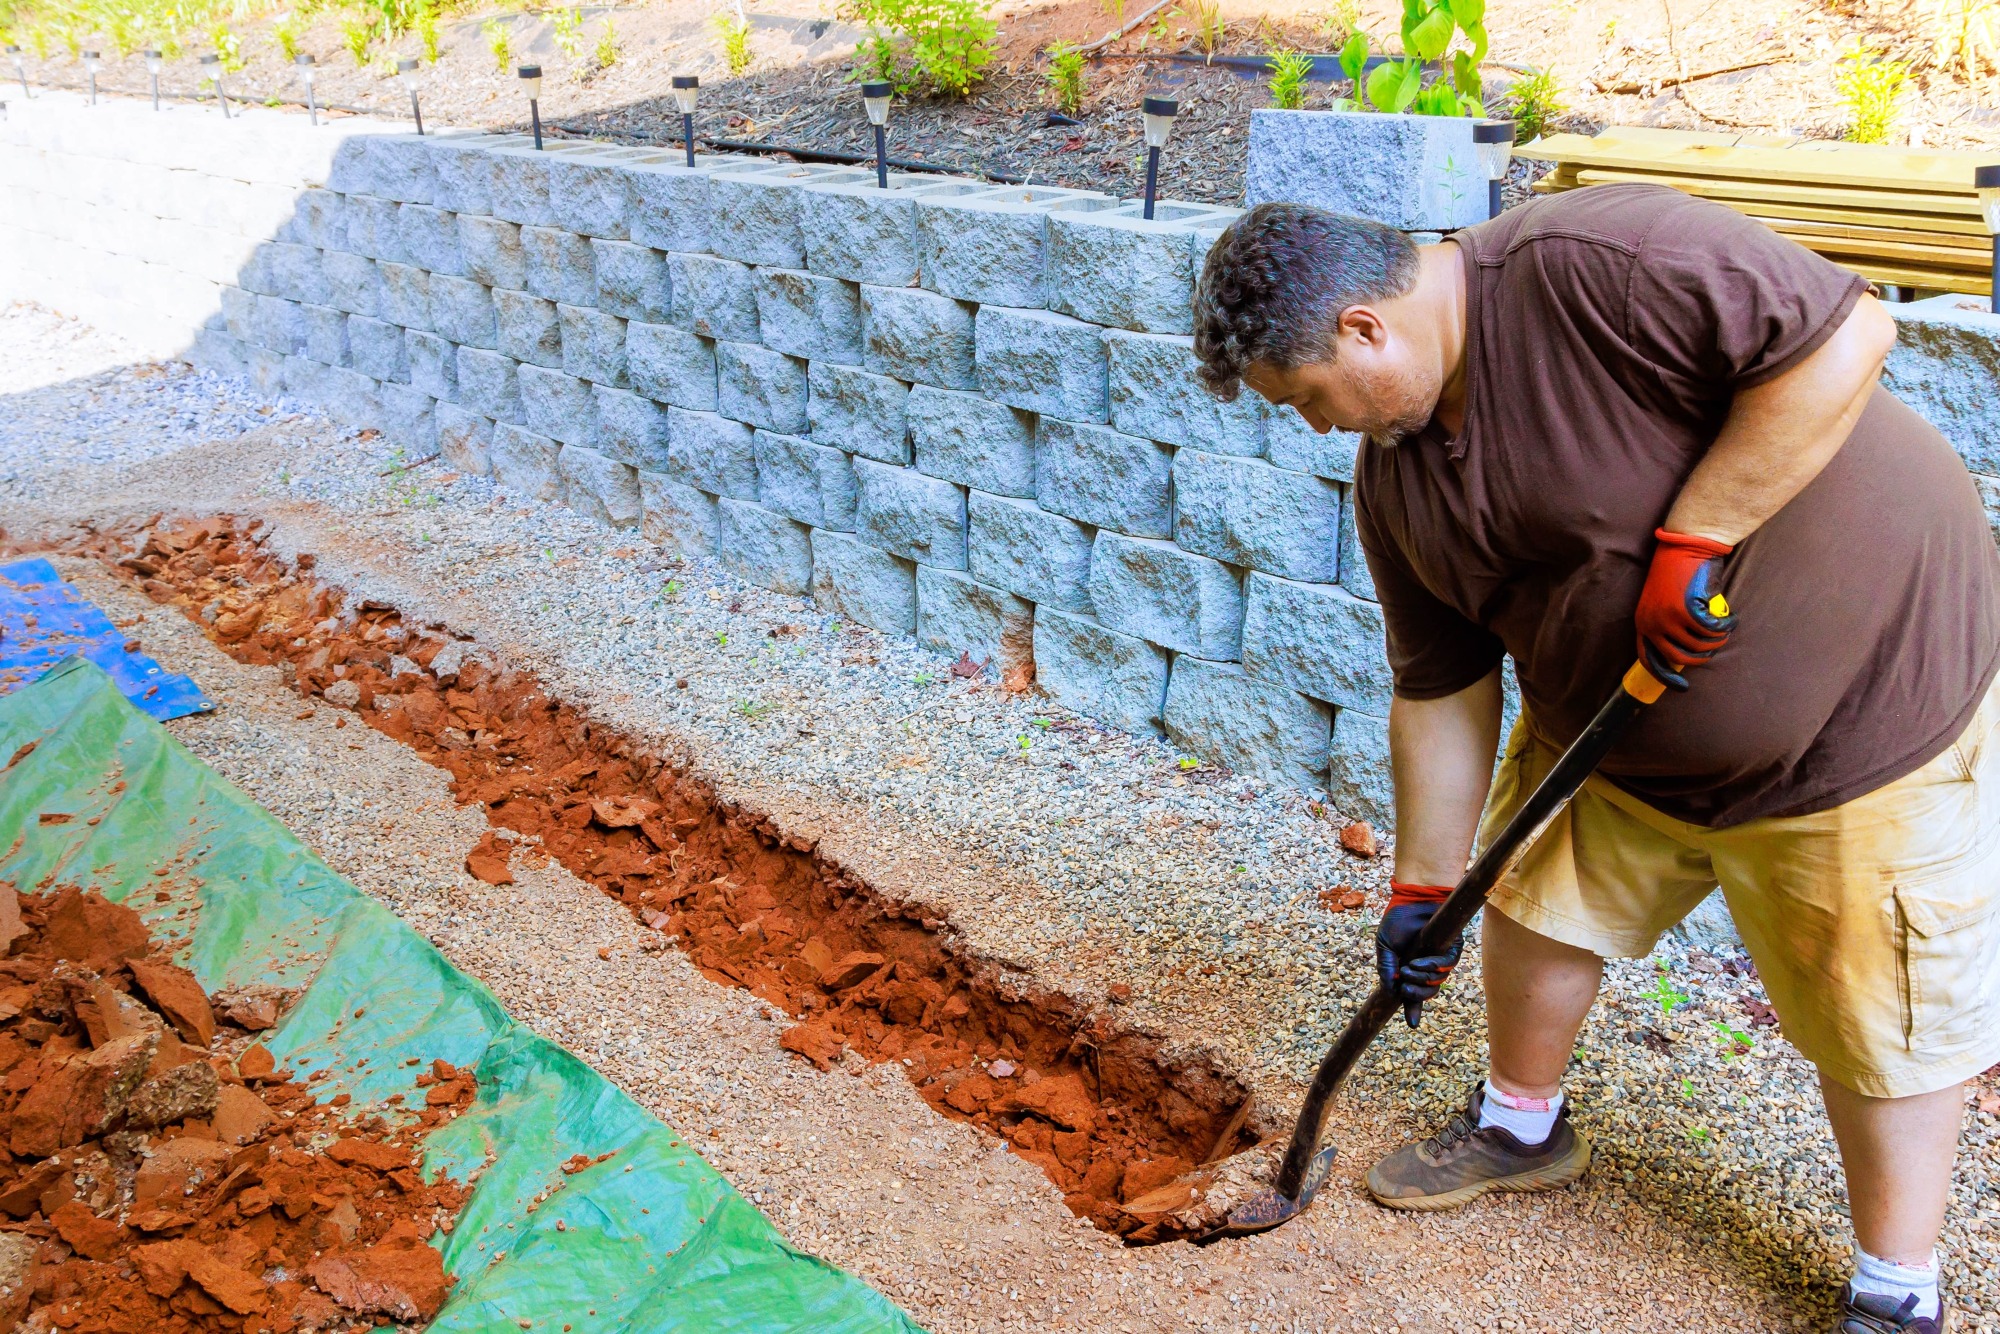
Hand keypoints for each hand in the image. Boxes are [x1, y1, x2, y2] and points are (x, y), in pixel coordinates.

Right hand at [1375, 882, 1463, 1028]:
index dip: (1413, 1009)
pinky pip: (1447, 965)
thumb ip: (1386, 968)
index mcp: (1412, 968)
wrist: (1412, 897)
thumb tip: (1390, 991)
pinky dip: (1432, 967)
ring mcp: (1441, 958)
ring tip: (1408, 971)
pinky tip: (1418, 963)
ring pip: (1438, 981)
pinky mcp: (1453, 947)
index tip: (1412, 1024)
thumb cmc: (1398, 920)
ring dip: (1422, 980)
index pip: (1414, 993)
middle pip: (1429, 992)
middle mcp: (1428, 966)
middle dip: (1417, 996)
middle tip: (1405, 989)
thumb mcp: (1384, 947)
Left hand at [1634, 528, 1735, 690]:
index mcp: (1642, 623)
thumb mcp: (1661, 602)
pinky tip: (1730, 620)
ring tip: (1723, 630)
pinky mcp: (1686, 611)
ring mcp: (1668, 619)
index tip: (1682, 686)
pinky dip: (1724, 627)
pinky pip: (1711, 630)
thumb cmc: (1675, 573)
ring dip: (1716, 640)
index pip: (1649, 659)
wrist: (1683, 547)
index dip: (1665, 676)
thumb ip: (1667, 625)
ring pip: (1699, 645)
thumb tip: (1684, 650)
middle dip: (1701, 657)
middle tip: (1714, 647)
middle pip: (1679, 657)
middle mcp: (1652, 624)